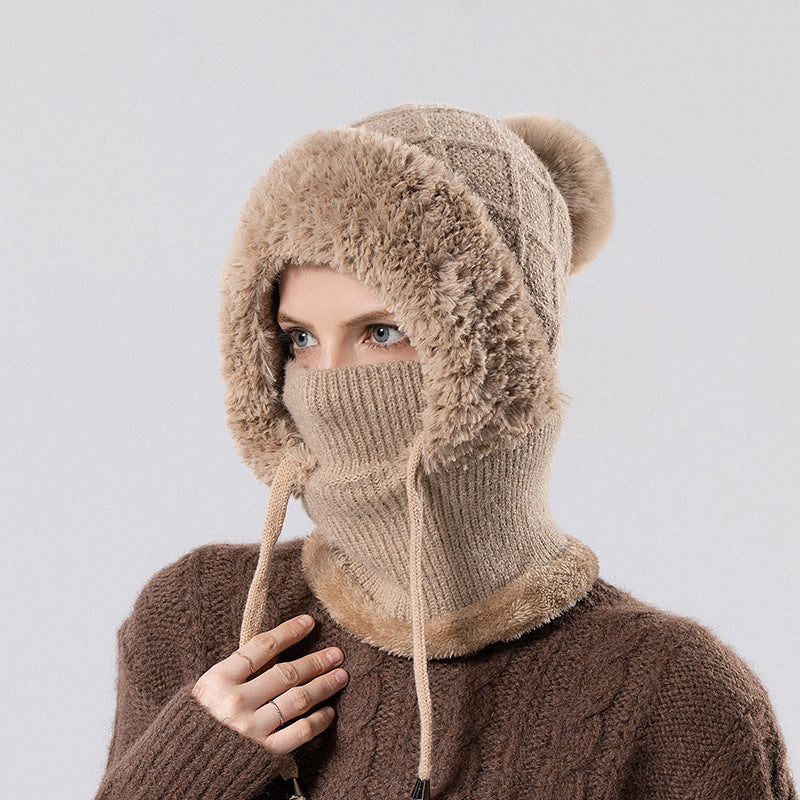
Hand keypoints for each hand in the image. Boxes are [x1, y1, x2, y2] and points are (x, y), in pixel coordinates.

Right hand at [191, 614, 347, 754]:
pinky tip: (328, 712)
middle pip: (286, 673)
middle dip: (316, 661)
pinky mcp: (262, 754)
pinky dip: (317, 721)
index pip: (263, 647)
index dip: (289, 632)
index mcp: (219, 680)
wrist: (179, 769)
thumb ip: (236, 670)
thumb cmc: (193, 724)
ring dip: (324, 685)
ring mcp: (251, 729)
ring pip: (298, 699)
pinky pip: (298, 733)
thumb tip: (272, 648)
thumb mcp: (206, 688)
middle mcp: (236, 702)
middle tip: (336, 653)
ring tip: (341, 675)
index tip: (309, 622)